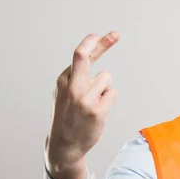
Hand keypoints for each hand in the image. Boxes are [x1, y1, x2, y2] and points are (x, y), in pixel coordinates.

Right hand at [45, 32, 119, 178]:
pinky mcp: (97, 111)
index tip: (101, 34)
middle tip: (115, 34)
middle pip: (85, 56)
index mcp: (63, 80)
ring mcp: (85, 99)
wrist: (65, 144)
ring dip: (104, 87)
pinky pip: (112, 93)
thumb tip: (90, 52)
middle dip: (102, 43)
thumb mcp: (64, 92)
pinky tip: (98, 111)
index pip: (79, 55)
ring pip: (106, 78)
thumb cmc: (67, 115)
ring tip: (93, 102)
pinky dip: (108, 99)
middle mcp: (72, 87)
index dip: (93, 43)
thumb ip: (76, 74)